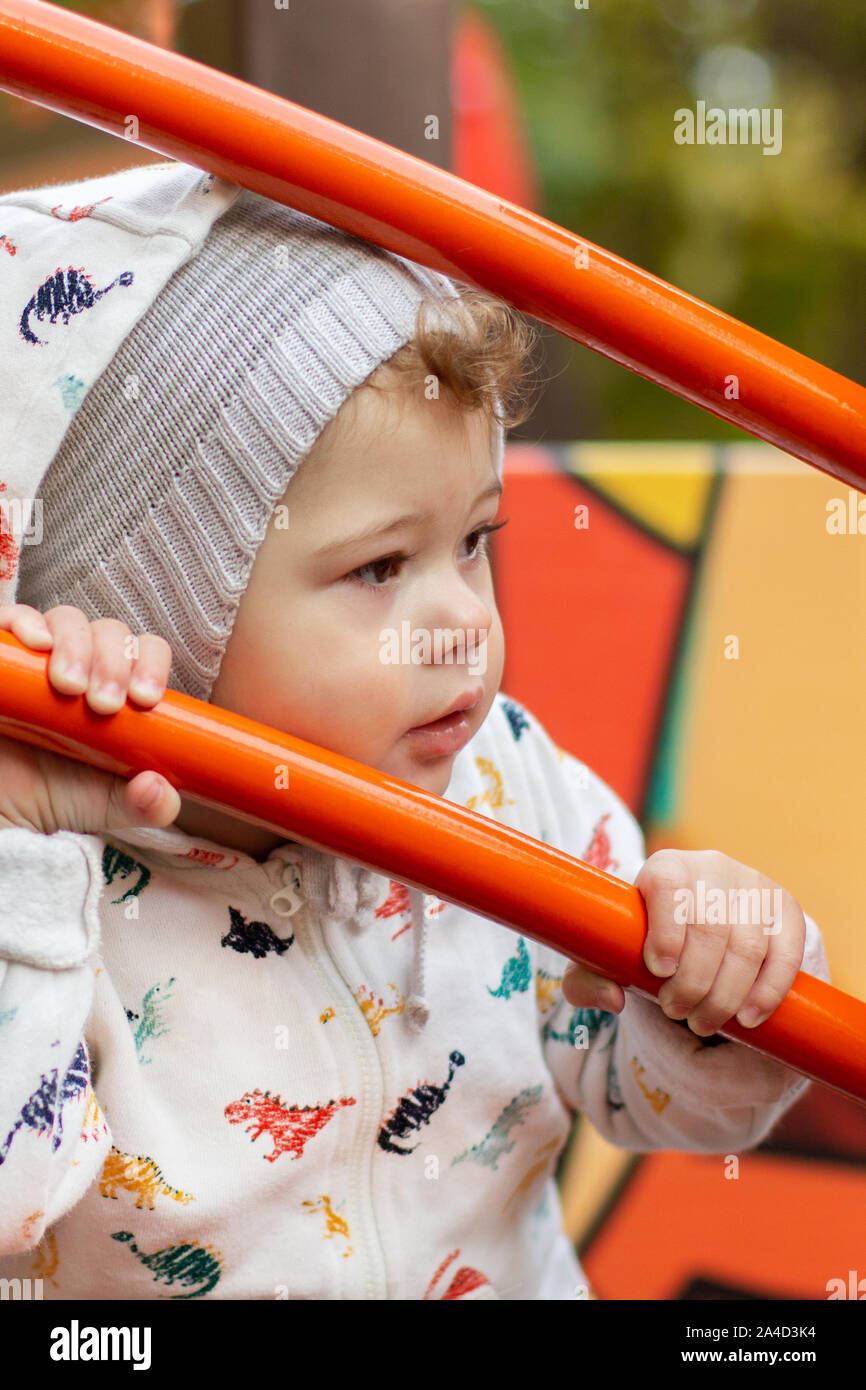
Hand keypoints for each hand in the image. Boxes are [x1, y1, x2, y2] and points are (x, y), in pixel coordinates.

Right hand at [0, 603, 180, 836]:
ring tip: (69, 688)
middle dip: (114, 662)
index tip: (145, 699)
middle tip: (104, 705)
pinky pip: (12, 619)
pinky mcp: (3, 662)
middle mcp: (81, 666)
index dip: (151, 664)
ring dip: (77, 646)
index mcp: (117, 689)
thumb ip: (148, 806)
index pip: (145, 651)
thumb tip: (157, 789)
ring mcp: (38, 660)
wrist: (3, 814)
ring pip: (67, 621)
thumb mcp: (111, 808)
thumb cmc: (57, 799)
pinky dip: (27, 621)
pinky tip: (38, 643)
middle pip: (109, 632)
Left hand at [561, 849, 805, 1036]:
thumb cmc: (640, 943)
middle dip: (694, 981)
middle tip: (678, 1013)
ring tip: (704, 1023)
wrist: (692, 928)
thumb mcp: (602, 959)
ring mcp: (752, 884)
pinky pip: (785, 951)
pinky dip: (769, 990)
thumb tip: (613, 999)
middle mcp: (711, 866)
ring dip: (727, 994)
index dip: (666, 929)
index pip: (668, 885)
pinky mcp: (783, 907)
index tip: (659, 971)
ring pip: (748, 945)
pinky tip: (750, 1017)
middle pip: (710, 927)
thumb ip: (585, 980)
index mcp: (664, 867)